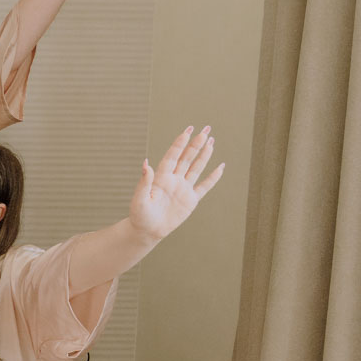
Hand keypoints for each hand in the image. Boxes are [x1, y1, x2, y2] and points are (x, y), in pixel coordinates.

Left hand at [128, 125, 224, 239]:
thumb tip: (146, 164)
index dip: (180, 143)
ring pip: (196, 168)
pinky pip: (204, 186)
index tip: (188, 130)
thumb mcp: (139, 199)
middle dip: (196, 143)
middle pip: (187, 158)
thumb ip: (144, 182)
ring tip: (211, 140)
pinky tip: (220, 167)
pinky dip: (213, 177)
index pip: (173, 156)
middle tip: (206, 129)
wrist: (147, 231)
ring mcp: (183, 189)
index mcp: (161, 177)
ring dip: (204, 155)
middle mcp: (173, 179)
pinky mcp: (191, 200)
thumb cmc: (139, 215)